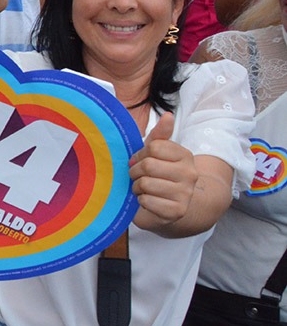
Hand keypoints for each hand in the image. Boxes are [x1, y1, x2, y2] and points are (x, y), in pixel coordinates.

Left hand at [128, 114, 198, 231]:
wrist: (169, 207)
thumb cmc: (157, 175)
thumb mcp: (156, 153)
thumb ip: (160, 135)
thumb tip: (168, 115)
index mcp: (185, 155)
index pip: (153, 147)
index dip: (139, 155)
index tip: (140, 161)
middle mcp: (190, 173)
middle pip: (148, 165)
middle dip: (135, 172)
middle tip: (138, 177)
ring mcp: (185, 193)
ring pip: (146, 184)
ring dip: (137, 188)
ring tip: (143, 189)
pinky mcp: (177, 211)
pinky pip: (147, 201)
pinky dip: (141, 201)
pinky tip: (148, 201)